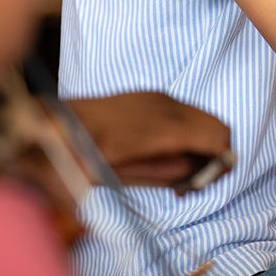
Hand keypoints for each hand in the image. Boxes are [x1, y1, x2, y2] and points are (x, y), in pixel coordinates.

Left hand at [68, 92, 231, 186]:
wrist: (51, 123)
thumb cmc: (82, 157)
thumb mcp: (123, 176)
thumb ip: (165, 174)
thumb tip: (195, 175)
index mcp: (165, 129)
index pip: (218, 138)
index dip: (224, 162)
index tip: (214, 180)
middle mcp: (168, 106)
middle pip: (217, 125)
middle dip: (217, 152)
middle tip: (201, 179)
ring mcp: (159, 97)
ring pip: (201, 117)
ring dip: (202, 141)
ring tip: (183, 169)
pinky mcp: (149, 95)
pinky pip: (183, 111)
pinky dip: (188, 131)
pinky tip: (168, 151)